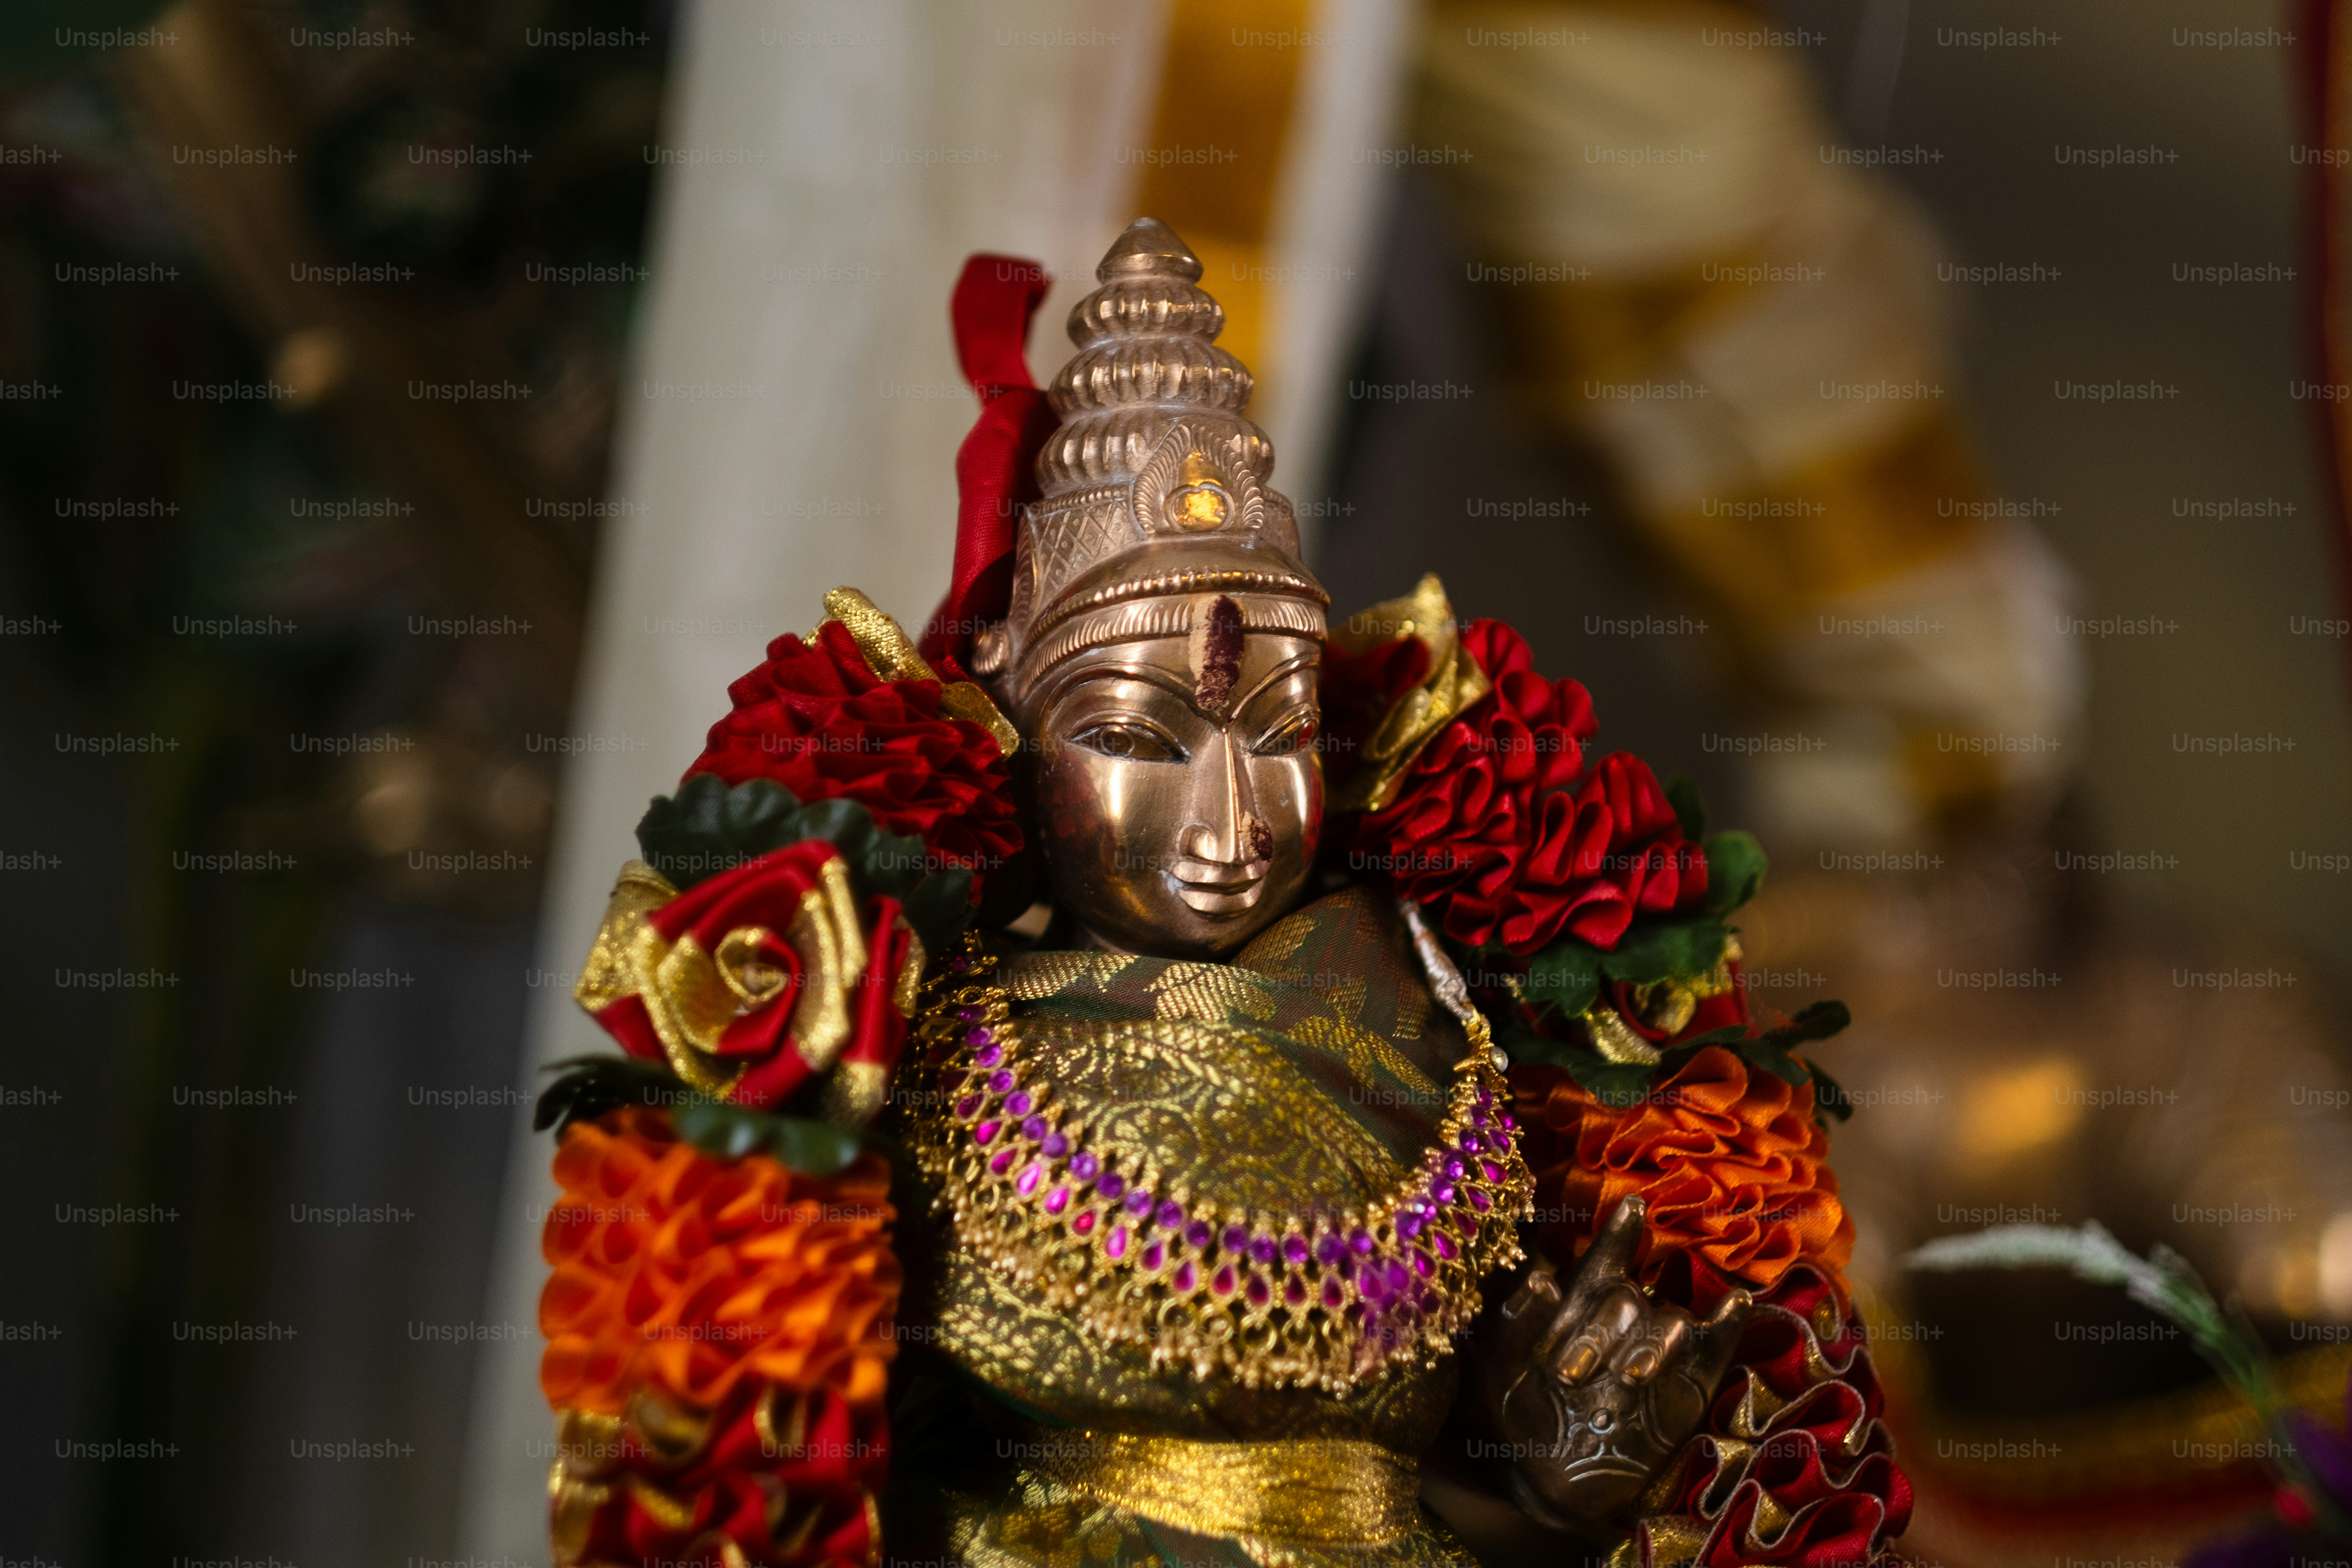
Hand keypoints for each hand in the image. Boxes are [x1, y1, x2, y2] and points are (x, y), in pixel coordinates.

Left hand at [1473, 1196, 1753, 1528]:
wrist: (1545, 1481)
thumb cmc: (1518, 1413)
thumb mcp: (1500, 1370)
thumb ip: (1518, 1325)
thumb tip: (1544, 1280)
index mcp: (1580, 1302)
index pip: (1605, 1257)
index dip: (1619, 1234)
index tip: (1633, 1207)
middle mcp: (1624, 1318)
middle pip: (1625, 1299)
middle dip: (1596, 1335)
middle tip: (1566, 1376)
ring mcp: (1660, 1351)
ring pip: (1671, 1322)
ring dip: (1650, 1346)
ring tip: (1629, 1380)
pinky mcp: (1691, 1386)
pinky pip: (1717, 1344)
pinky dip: (1727, 1322)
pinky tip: (1732, 1303)